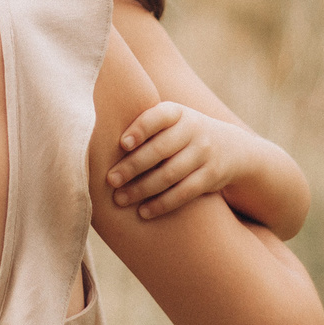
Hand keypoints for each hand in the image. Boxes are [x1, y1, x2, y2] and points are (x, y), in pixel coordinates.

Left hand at [106, 102, 257, 220]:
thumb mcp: (170, 121)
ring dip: (143, 189)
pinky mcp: (211, 176)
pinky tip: (144, 212)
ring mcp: (204, 153)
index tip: (122, 144)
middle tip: (110, 180)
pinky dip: (163, 203)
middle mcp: (193, 129)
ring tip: (120, 199)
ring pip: (171, 174)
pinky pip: (185, 192)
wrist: (230, 148)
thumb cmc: (180, 135)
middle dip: (133, 166)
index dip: (140, 129)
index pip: (157, 117)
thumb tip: (93, 136)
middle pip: (160, 149)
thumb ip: (142, 125)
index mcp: (177, 112)